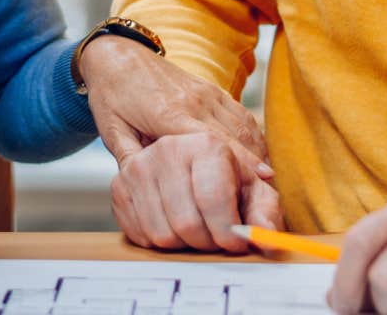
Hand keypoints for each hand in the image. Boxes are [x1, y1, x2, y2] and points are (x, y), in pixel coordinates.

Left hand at [79, 34, 271, 180]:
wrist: (116, 54)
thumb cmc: (111, 95)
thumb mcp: (112, 130)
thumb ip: (131, 160)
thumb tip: (145, 193)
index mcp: (167, 112)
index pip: (210, 140)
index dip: (239, 161)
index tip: (263, 179)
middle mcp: (194, 99)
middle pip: (234, 136)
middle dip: (255, 165)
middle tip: (269, 194)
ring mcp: (206, 92)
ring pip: (243, 125)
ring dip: (257, 154)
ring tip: (266, 184)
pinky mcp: (212, 90)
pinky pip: (240, 115)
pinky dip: (253, 138)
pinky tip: (258, 159)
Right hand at [110, 130, 283, 251]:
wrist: (185, 160)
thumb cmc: (224, 177)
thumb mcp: (251, 188)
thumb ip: (264, 212)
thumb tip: (267, 237)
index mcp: (205, 143)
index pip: (214, 201)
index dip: (228, 232)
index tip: (236, 243)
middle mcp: (167, 149)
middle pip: (187, 224)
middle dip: (207, 242)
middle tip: (216, 237)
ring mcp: (138, 168)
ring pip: (163, 235)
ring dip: (183, 244)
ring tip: (196, 228)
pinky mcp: (119, 187)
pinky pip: (141, 236)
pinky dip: (159, 242)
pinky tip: (173, 224)